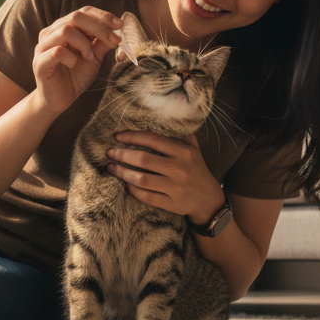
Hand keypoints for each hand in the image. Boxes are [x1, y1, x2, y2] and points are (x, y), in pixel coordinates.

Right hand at [32, 7, 121, 115]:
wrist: (59, 100)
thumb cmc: (75, 76)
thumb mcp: (94, 57)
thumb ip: (102, 43)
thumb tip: (118, 30)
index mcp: (63, 28)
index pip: (83, 12)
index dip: (103, 16)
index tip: (120, 25)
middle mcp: (51, 33)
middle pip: (75, 17)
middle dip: (99, 27)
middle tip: (114, 40)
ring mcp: (43, 47)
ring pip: (65, 31)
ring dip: (84, 43)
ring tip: (90, 57)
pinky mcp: (40, 62)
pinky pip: (57, 51)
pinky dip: (71, 57)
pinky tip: (74, 64)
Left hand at [106, 131, 224, 223]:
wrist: (209, 200)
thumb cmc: (196, 169)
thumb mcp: (193, 149)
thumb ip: (179, 134)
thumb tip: (161, 116)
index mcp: (183, 152)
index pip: (153, 139)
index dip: (133, 136)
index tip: (118, 136)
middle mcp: (179, 168)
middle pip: (144, 159)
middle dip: (123, 154)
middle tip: (110, 152)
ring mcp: (175, 187)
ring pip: (142, 179)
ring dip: (122, 172)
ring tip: (111, 167)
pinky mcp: (171, 204)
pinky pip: (146, 196)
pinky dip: (133, 189)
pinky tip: (125, 183)